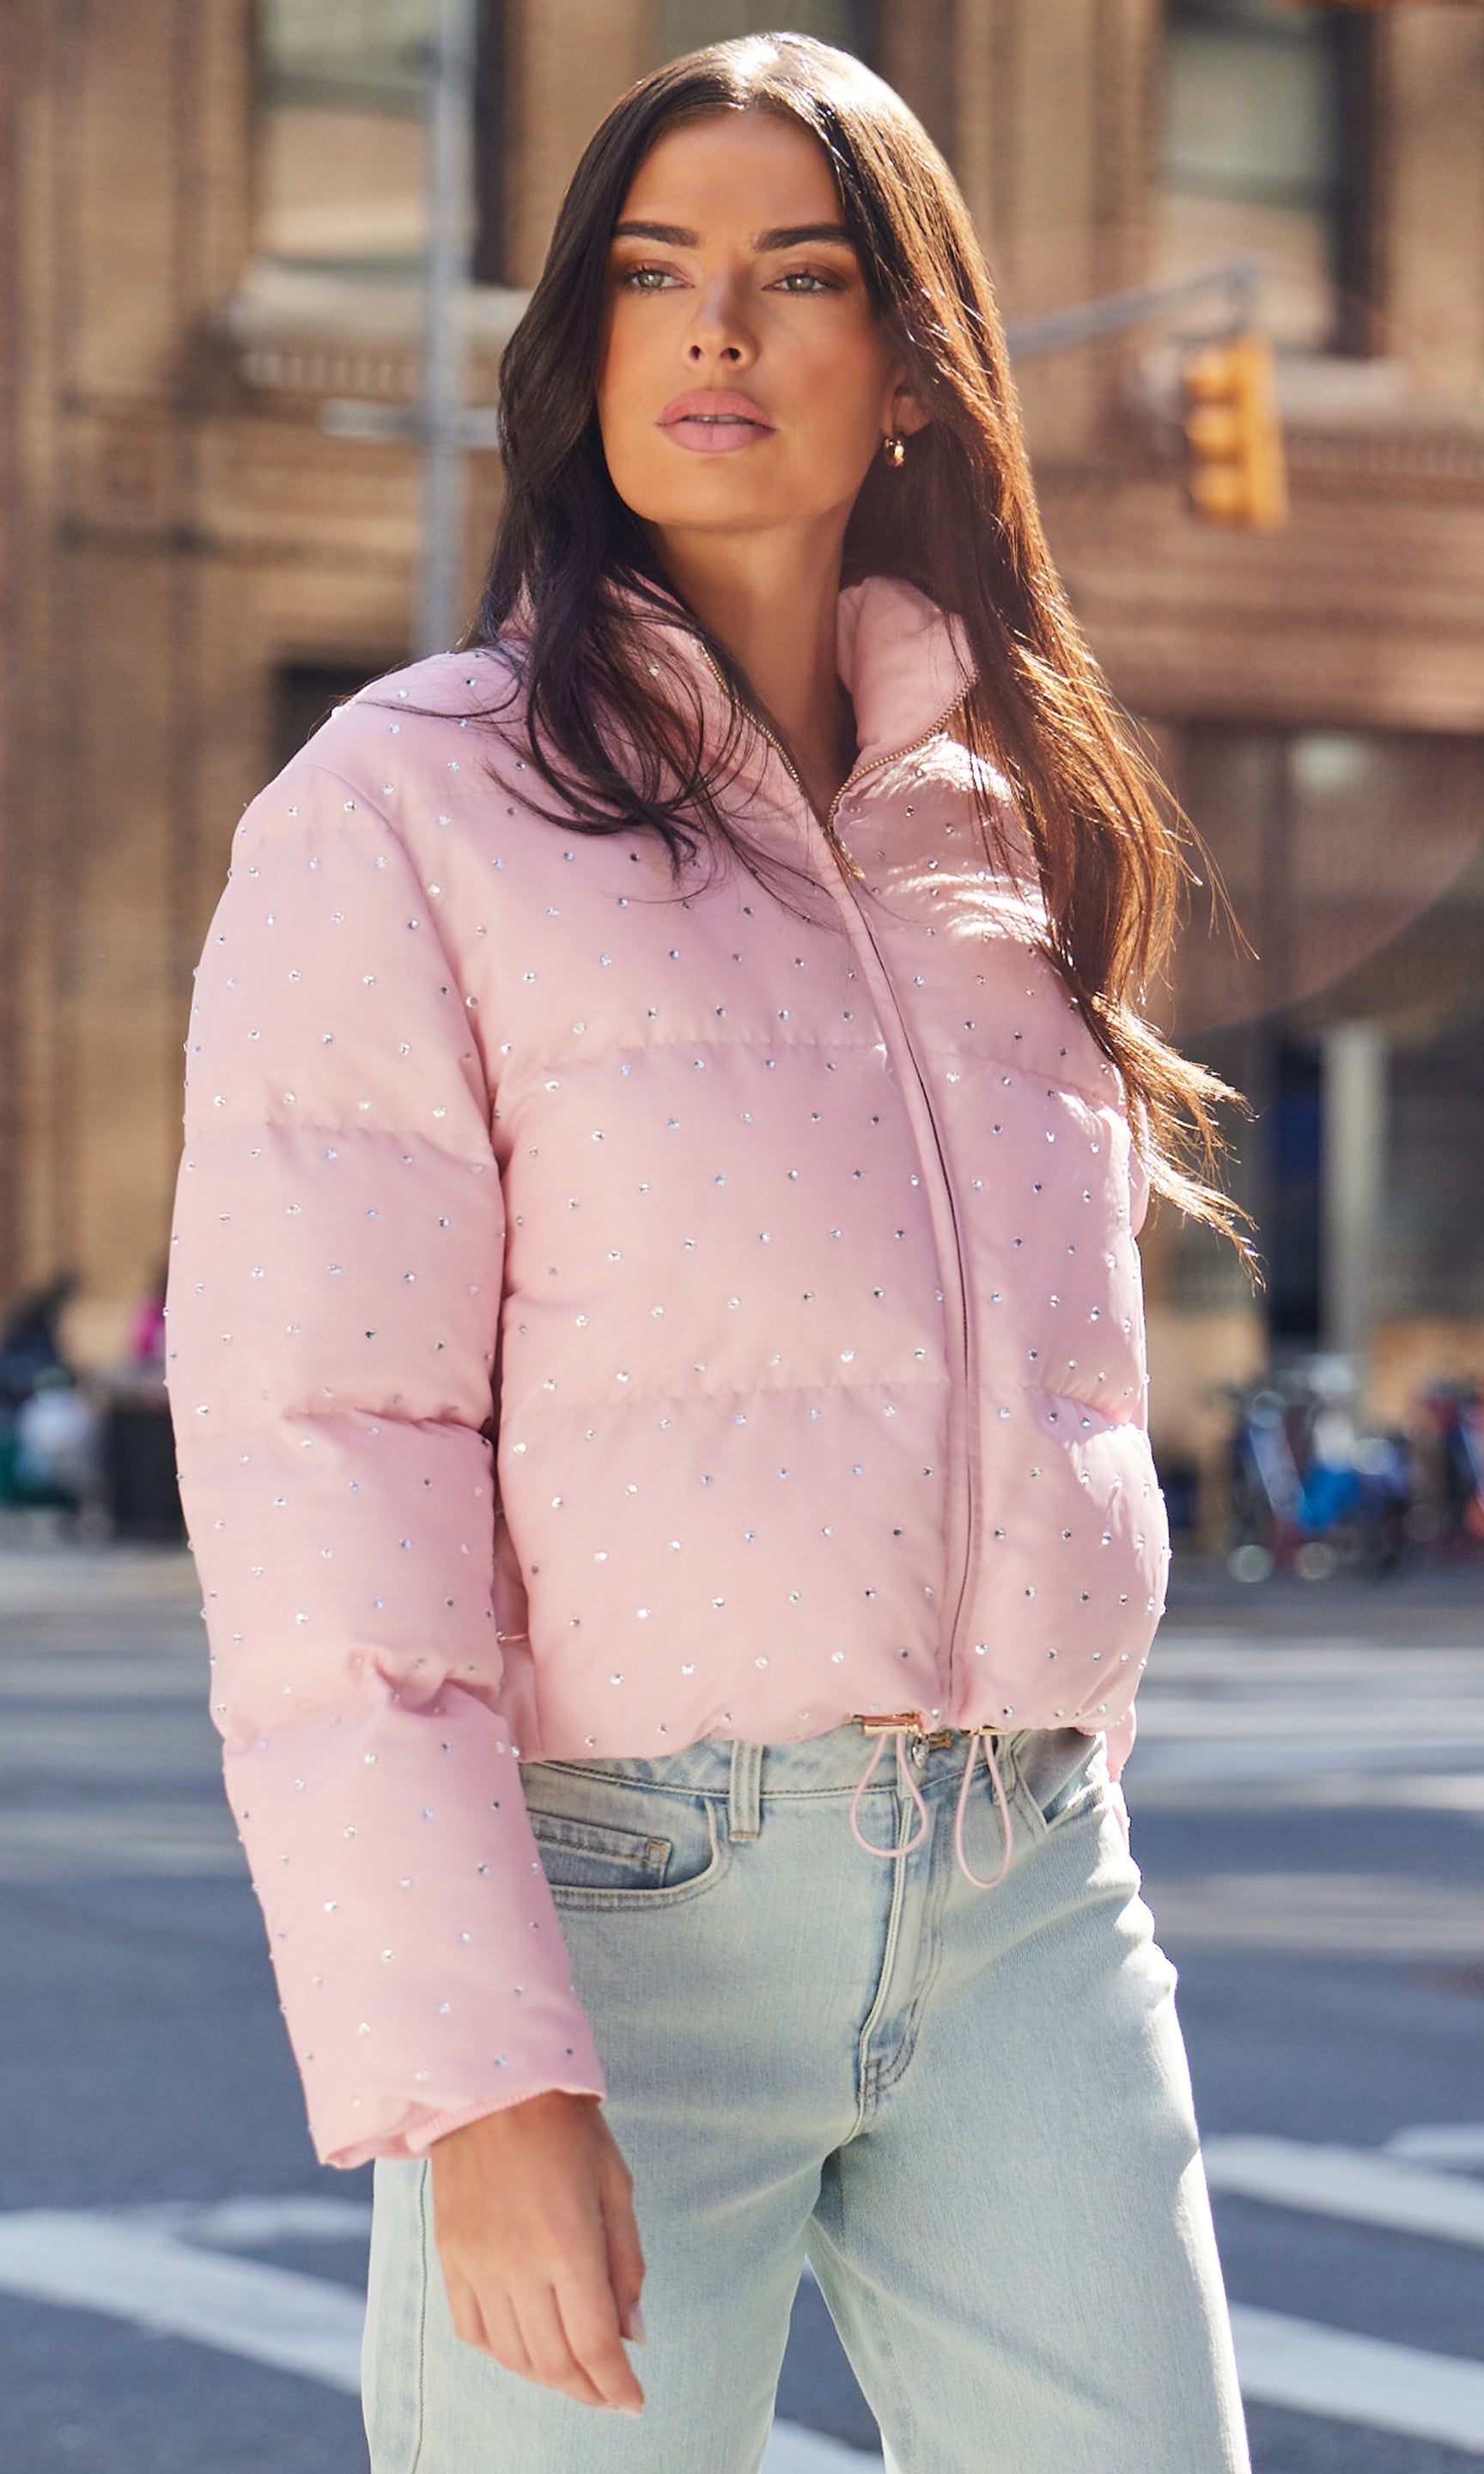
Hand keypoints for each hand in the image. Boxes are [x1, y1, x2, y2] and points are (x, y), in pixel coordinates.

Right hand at [429, 2091, 645, 2414]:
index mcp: (569, 2245)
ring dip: (548, 2378)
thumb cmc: (566, 2128)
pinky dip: (503, 2355)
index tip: (635, 2404)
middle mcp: (519, 2265)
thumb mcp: (616, 2185)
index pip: (595, 2345)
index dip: (618, 2387)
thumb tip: (633, 2334)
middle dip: (588, 2391)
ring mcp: (477, 2265)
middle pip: (555, 2363)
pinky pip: (473, 2332)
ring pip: (513, 2357)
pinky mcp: (450, 2258)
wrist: (490, 2085)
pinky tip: (526, 2348)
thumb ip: (626, 2263)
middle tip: (609, 2395)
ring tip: (574, 2375)